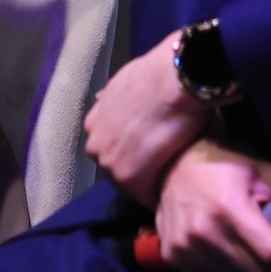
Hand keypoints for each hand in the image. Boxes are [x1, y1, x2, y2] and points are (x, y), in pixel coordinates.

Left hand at [84, 30, 214, 203]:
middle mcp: (95, 144)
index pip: (111, 149)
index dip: (133, 155)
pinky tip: (177, 185)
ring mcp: (109, 162)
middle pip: (116, 168)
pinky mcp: (130, 177)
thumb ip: (112, 100)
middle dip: (138, 170)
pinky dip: (159, 193)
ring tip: (174, 176)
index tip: (152, 155)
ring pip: (129, 183)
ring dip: (149, 183)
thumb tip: (104, 99)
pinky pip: (144, 194)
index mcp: (94, 124)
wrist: (172, 83)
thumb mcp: (122, 85)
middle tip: (165, 166)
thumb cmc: (154, 77)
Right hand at [153, 139, 270, 271]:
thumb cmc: (223, 162)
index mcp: (229, 207)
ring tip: (247, 248)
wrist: (169, 161)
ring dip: (248, 270)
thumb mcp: (263, 170)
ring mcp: (185, 245)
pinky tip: (226, 251)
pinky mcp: (173, 254)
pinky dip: (225, 271)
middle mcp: (204, 231)